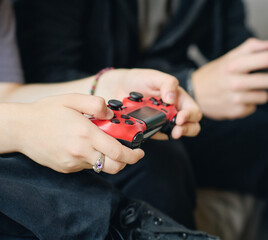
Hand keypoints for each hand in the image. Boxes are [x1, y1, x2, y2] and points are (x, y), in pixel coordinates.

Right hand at [14, 94, 143, 173]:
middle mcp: (81, 152)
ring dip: (108, 158)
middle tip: (128, 153)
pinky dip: (92, 158)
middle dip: (126, 162)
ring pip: (101, 167)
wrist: (20, 128)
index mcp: (86, 135)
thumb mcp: (72, 99)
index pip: (118, 153)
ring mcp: (73, 162)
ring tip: (101, 143)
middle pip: (114, 167)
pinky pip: (86, 166)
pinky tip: (83, 146)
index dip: (134, 155)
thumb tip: (111, 114)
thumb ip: (96, 104)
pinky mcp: (66, 168)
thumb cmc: (47, 112)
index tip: (140, 152)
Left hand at [96, 69, 201, 138]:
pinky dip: (154, 136)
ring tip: (170, 134)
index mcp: (178, 99)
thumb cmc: (139, 79)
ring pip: (175, 134)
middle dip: (186, 129)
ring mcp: (162, 123)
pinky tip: (147, 132)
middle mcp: (173, 113)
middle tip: (176, 131)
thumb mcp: (154, 77)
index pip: (193, 111)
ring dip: (174, 134)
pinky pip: (155, 137)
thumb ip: (167, 83)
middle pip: (191, 126)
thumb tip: (172, 99)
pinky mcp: (150, 131)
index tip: (179, 118)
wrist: (116, 87)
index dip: (190, 116)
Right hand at [191, 38, 267, 119]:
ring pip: (264, 96)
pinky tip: (241, 99)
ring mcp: (235, 99)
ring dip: (261, 92)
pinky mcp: (236, 112)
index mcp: (233, 65)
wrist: (196, 94)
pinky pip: (255, 107)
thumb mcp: (229, 57)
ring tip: (250, 89)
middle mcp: (234, 82)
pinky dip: (251, 103)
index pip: (265, 59)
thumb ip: (250, 47)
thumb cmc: (215, 73)